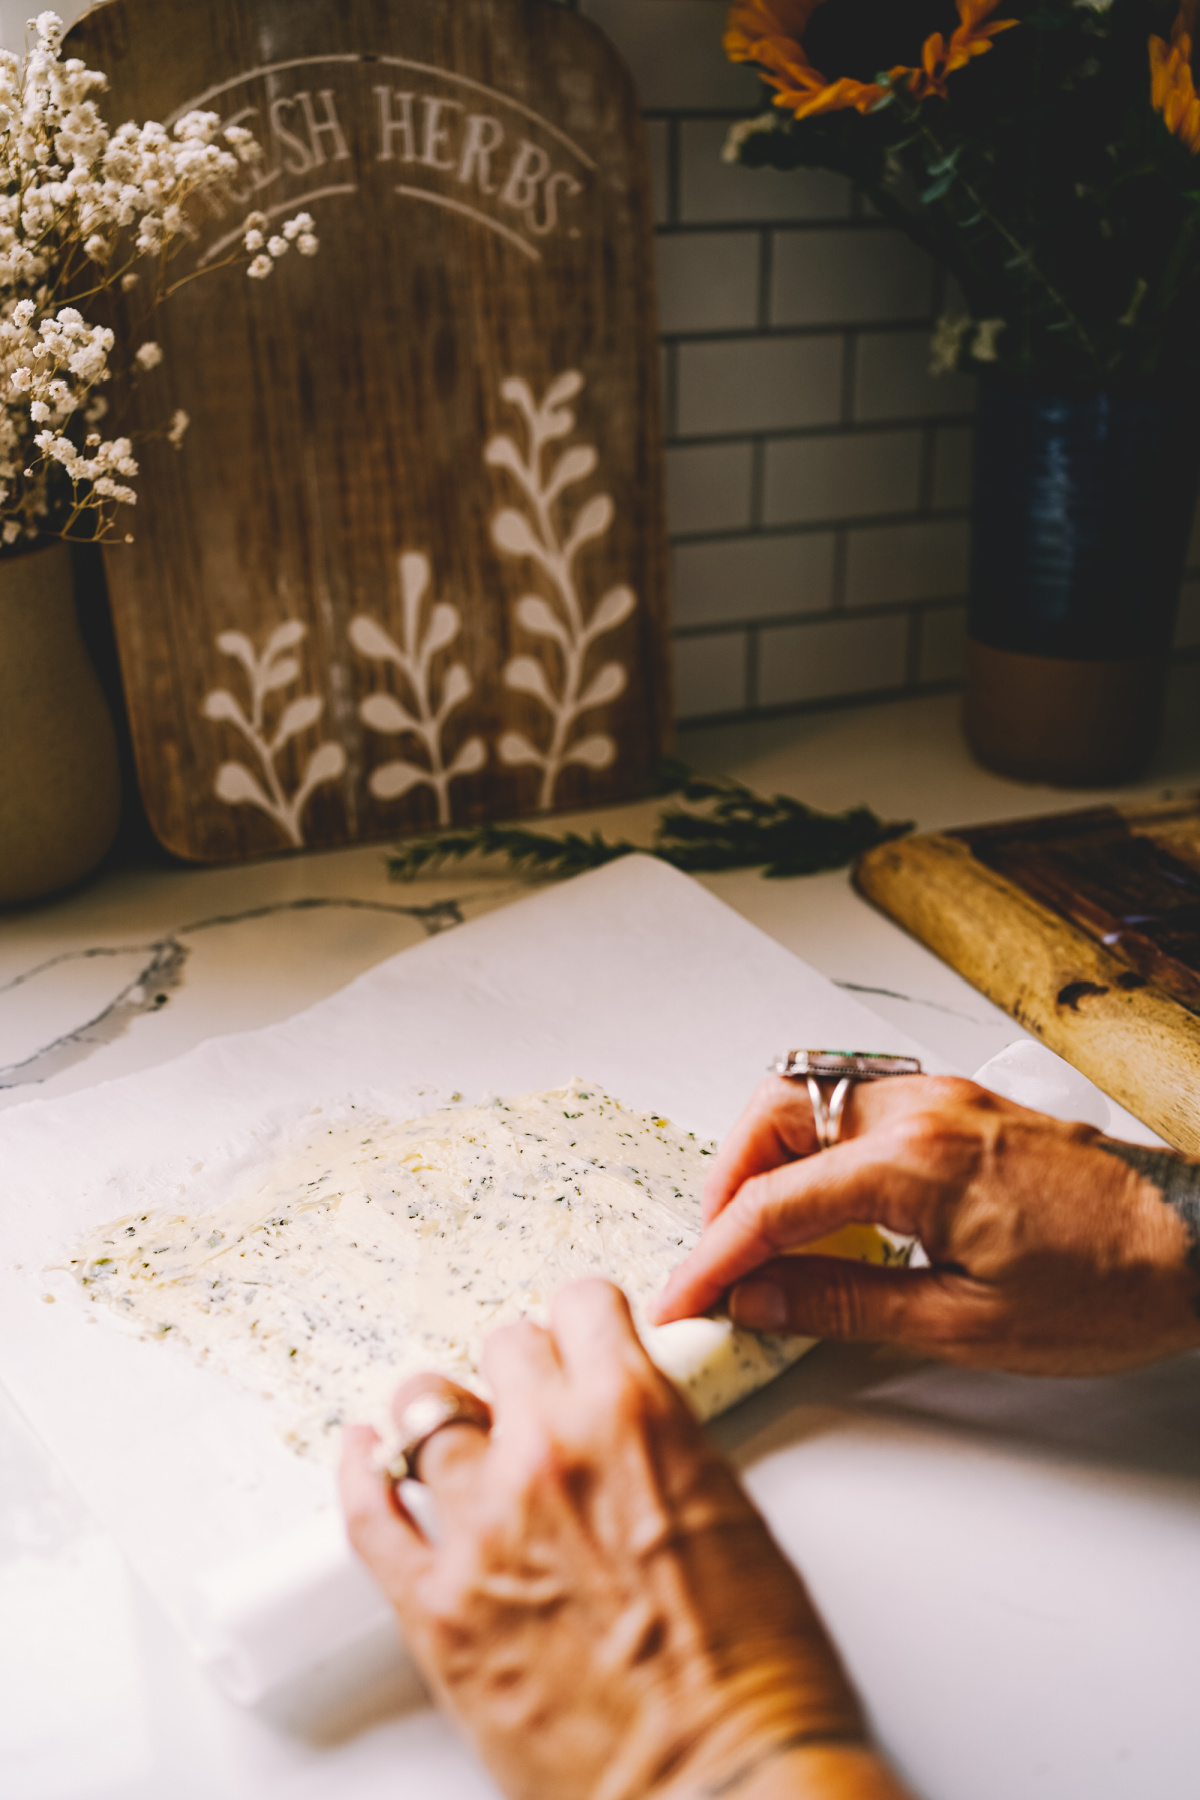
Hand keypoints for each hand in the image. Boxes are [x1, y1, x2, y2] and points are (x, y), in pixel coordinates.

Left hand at [341, 1280, 907, 1799]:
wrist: (726, 1783)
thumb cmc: (755, 1667)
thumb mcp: (730, 1508)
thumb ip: (658, 1446)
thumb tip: (616, 1430)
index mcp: (632, 1413)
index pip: (579, 1303)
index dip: (582, 1321)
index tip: (579, 1337)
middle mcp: (546, 1449)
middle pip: (502, 1347)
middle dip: (523, 1371)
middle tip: (533, 1404)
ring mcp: (480, 1525)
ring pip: (424, 1411)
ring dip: (446, 1419)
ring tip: (453, 1434)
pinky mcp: (433, 1606)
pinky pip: (368, 1512)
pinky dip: (359, 1472)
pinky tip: (361, 1451)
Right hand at [647, 1075, 1199, 1376]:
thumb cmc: (1111, 1285)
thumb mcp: (965, 1324)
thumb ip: (842, 1304)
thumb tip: (759, 1299)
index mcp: (915, 1162)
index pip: (772, 1203)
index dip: (713, 1258)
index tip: (683, 1299)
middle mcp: (919, 1108)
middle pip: (772, 1111)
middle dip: (727, 1181)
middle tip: (722, 1257)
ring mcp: (941, 1097)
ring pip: (811, 1095)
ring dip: (771, 1159)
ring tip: (768, 1237)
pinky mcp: (960, 1105)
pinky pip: (857, 1105)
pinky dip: (820, 1149)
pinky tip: (833, 1209)